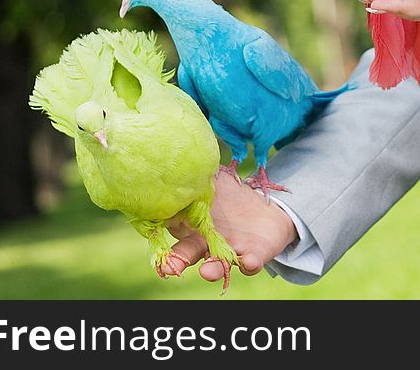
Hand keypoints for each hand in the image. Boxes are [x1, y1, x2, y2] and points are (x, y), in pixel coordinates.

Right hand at [163, 172, 298, 281]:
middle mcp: (206, 243)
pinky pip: (250, 262)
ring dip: (211, 269)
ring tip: (206, 272)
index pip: (173, 227)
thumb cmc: (231, 199)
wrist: (266, 213)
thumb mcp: (214, 182)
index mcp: (192, 224)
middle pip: (188, 253)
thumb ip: (199, 173)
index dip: (163, 227)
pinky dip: (248, 264)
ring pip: (217, 265)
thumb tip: (182, 148)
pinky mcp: (253, 255)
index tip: (153, 225)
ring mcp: (228, 251)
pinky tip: (247, 261)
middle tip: (169, 267)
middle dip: (178, 261)